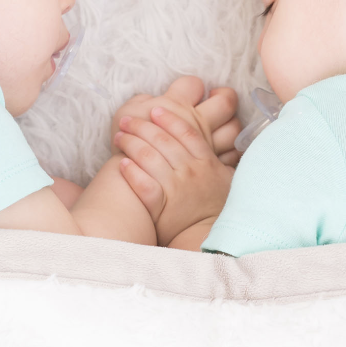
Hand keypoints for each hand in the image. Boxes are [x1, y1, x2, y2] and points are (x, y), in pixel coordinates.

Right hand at [110, 76, 241, 165]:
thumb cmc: (126, 151)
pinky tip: (226, 152)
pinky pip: (230, 156)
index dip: (192, 85)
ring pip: (232, 129)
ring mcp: (208, 147)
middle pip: (225, 102)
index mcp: (177, 106)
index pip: (193, 84)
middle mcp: (198, 124)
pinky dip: (230, 152)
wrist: (135, 192)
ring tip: (223, 124)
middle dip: (224, 96)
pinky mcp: (211, 169)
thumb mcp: (124, 117)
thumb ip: (140, 102)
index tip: (189, 91)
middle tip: (216, 97)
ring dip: (231, 124)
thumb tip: (152, 99)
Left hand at [114, 105, 233, 246]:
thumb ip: (219, 155)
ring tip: (119, 136)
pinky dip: (132, 173)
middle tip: (127, 120)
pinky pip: (144, 186)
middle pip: (163, 141)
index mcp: (206, 161)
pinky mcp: (163, 206)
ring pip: (150, 158)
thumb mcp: (225, 177)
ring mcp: (177, 189)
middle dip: (143, 127)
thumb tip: (218, 131)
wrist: (208, 237)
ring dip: (132, 144)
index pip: (187, 132)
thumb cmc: (215, 205)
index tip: (155, 109)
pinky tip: (122, 164)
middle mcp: (191, 172)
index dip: (170, 119)